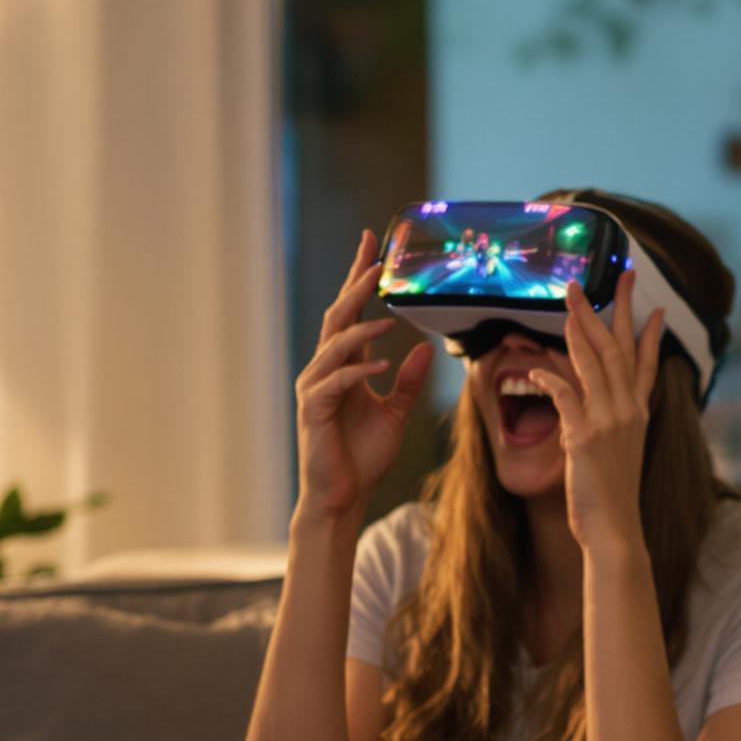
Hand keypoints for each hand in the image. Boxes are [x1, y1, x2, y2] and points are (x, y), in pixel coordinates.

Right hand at [295, 231, 432, 523]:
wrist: (343, 495)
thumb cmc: (364, 456)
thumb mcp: (395, 413)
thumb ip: (407, 382)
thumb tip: (426, 349)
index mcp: (343, 366)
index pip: (351, 313)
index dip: (359, 279)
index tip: (372, 245)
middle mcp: (325, 369)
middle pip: (339, 316)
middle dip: (356, 284)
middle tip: (375, 257)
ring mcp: (316, 387)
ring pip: (335, 344)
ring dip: (362, 327)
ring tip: (388, 313)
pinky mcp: (314, 409)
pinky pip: (337, 381)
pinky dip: (360, 370)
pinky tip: (383, 363)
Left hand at [532, 276, 666, 558]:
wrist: (615, 530)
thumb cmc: (612, 497)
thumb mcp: (617, 453)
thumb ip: (605, 425)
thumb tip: (581, 412)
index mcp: (637, 415)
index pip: (646, 364)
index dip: (648, 333)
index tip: (651, 306)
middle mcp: (628, 412)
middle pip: (619, 350)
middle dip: (610, 311)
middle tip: (600, 282)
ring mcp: (608, 423)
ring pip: (595, 363)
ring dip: (580, 328)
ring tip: (570, 300)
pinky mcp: (584, 438)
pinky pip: (566, 396)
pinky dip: (552, 378)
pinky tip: (537, 366)